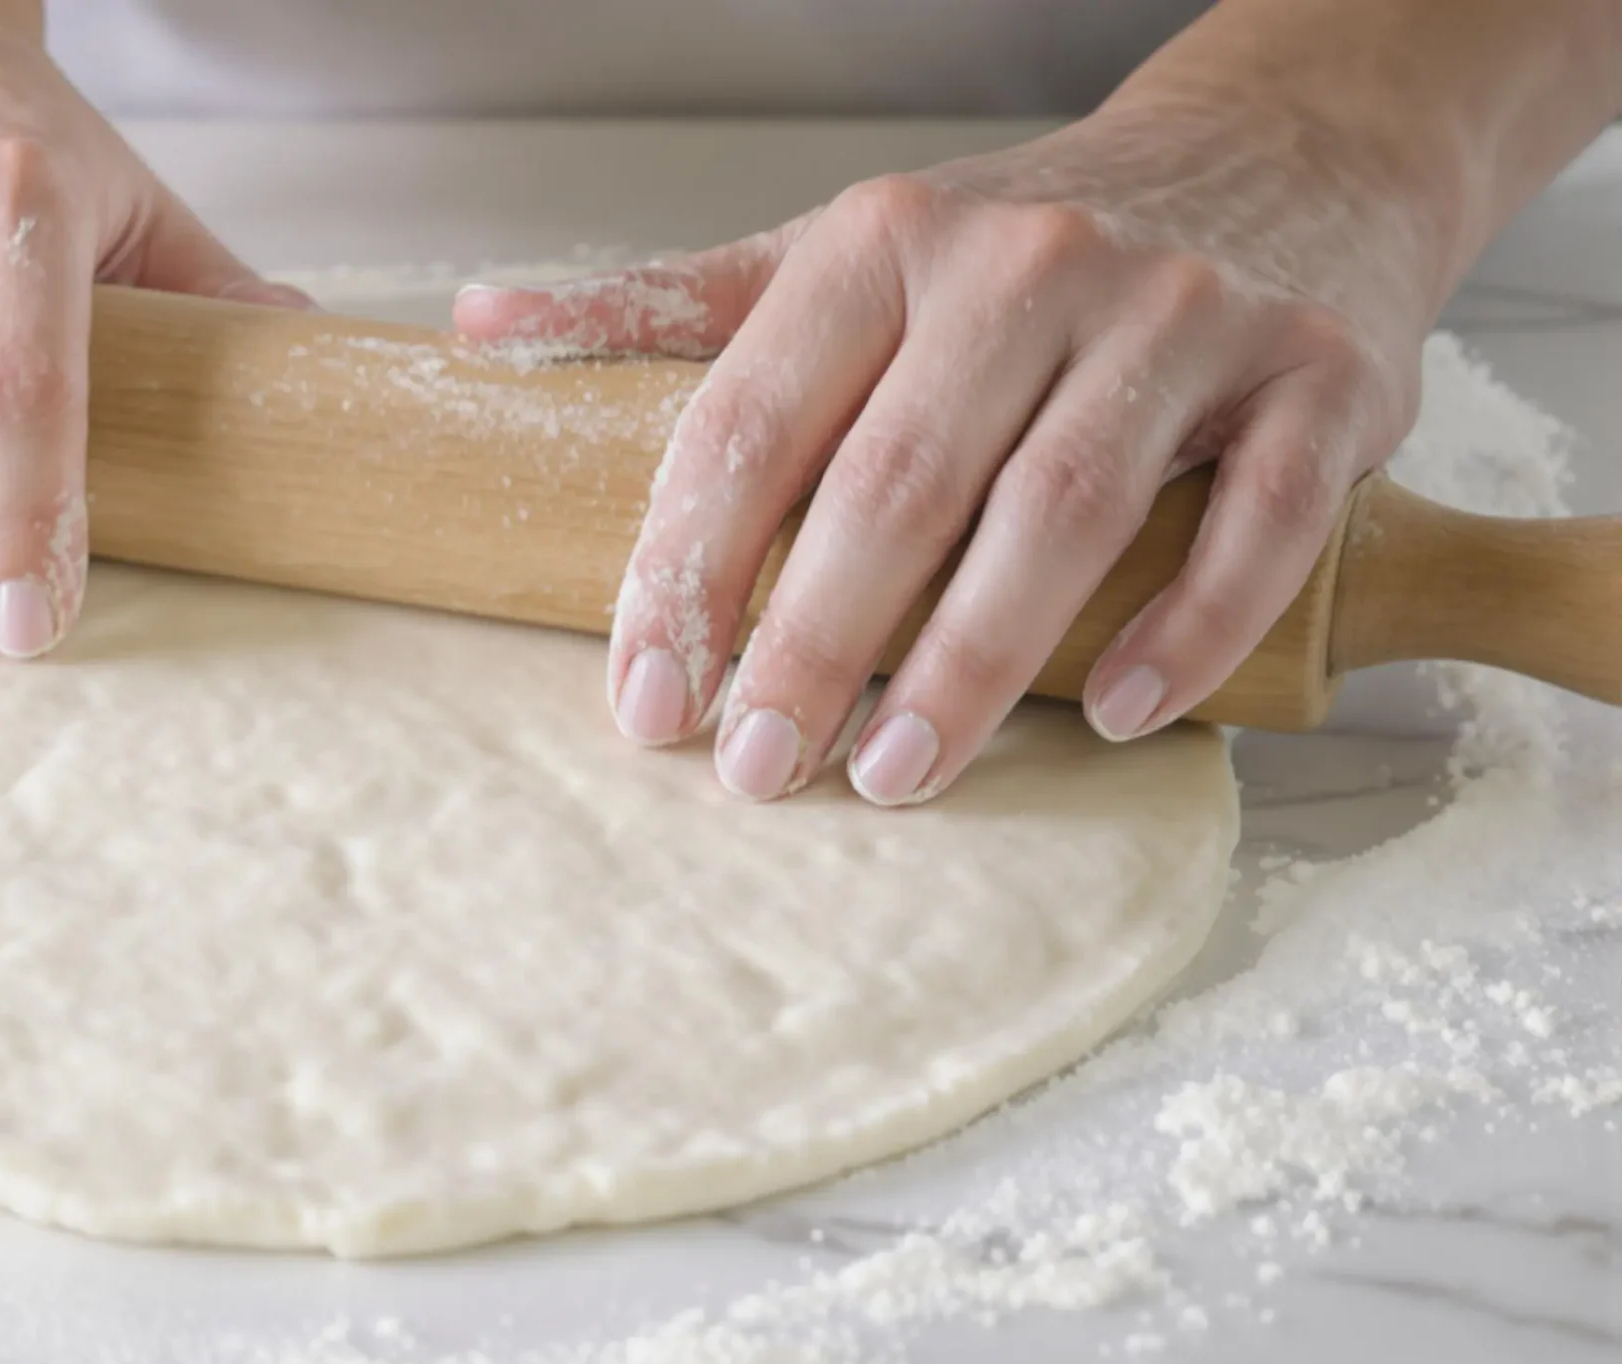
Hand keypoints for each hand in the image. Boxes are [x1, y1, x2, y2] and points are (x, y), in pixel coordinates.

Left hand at [455, 97, 1445, 804]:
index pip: (751, 427)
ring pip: (1057, 511)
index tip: (648, 703)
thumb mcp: (838, 253)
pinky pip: (1253, 522)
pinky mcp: (1317, 377)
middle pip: (894, 485)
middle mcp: (1027, 268)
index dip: (687, 576)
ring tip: (895, 774)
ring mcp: (1181, 319)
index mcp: (885, 245)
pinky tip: (1113, 712)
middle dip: (810, 646)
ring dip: (968, 664)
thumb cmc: (1021, 241)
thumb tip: (483, 329)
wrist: (1273, 152)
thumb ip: (670, 306)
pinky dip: (1185, 628)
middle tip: (758, 770)